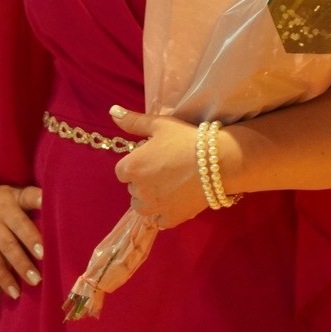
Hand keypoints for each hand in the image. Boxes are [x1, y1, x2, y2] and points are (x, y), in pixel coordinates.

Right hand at [0, 181, 43, 300]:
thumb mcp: (12, 196)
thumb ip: (31, 207)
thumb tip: (58, 229)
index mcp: (14, 198)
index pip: (27, 196)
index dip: (37, 198)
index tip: (47, 201)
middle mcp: (2, 212)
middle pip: (19, 225)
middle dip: (31, 240)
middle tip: (44, 255)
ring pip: (7, 247)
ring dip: (21, 264)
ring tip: (35, 280)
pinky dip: (4, 278)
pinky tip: (14, 291)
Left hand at [109, 106, 208, 228]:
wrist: (218, 162)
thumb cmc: (185, 139)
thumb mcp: (159, 124)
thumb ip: (133, 121)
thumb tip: (112, 111)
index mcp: (131, 167)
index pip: (122, 171)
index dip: (136, 164)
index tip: (151, 159)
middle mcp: (138, 190)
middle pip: (133, 188)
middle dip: (143, 180)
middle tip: (164, 169)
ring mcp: (155, 207)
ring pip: (142, 207)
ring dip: (149, 199)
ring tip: (168, 187)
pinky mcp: (171, 218)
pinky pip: (159, 220)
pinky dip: (164, 213)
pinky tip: (175, 201)